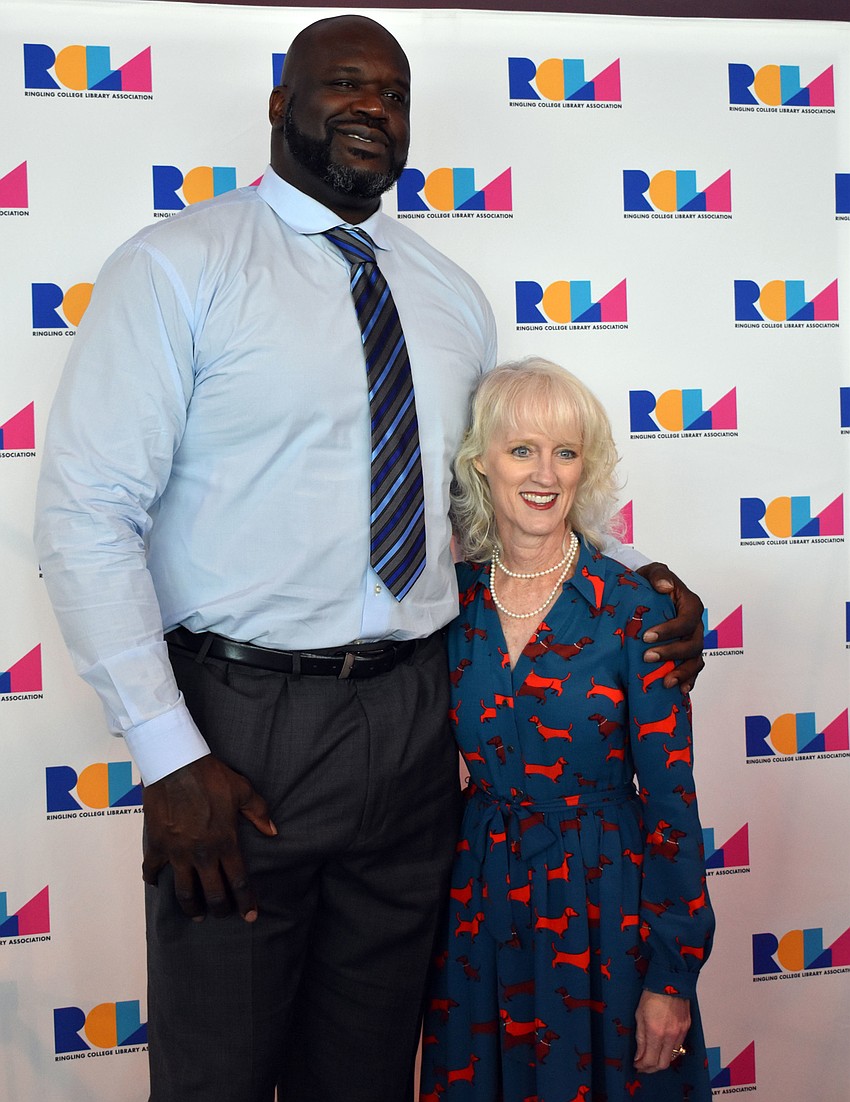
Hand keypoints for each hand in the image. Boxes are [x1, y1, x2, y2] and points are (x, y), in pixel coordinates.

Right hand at [142, 754, 276, 921]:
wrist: (175, 764)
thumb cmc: (211, 776)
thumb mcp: (242, 791)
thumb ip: (258, 813)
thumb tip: (273, 832)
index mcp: (225, 842)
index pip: (238, 881)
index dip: (245, 901)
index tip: (249, 915)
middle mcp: (202, 853)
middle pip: (212, 893)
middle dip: (220, 909)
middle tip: (222, 915)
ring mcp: (177, 852)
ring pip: (184, 891)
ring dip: (191, 906)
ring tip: (196, 914)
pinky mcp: (157, 845)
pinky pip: (152, 870)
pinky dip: (154, 880)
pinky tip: (157, 886)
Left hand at [633, 990, 690, 1072]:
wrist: (670, 980)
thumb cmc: (652, 994)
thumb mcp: (639, 1015)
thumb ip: (640, 1038)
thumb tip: (639, 1056)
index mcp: (655, 1032)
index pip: (650, 1060)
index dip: (642, 1066)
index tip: (637, 1065)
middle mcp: (670, 1036)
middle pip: (663, 1064)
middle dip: (652, 1068)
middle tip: (643, 1066)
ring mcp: (680, 1033)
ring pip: (672, 1057)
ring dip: (661, 1060)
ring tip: (652, 1056)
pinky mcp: (686, 1028)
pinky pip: (679, 1046)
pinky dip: (669, 1051)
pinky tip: (662, 1046)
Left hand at [636, 562, 703, 691]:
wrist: (647, 593)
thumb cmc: (651, 582)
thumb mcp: (653, 572)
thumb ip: (659, 576)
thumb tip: (665, 586)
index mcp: (691, 605)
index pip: (687, 621)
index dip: (670, 631)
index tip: (647, 636)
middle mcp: (696, 625)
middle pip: (693, 644)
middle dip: (672, 653)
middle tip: (647, 657)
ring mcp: (693, 640)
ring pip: (696, 660)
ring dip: (682, 672)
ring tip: (666, 682)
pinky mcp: (686, 653)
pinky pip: (693, 669)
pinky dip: (689, 680)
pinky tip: (680, 690)